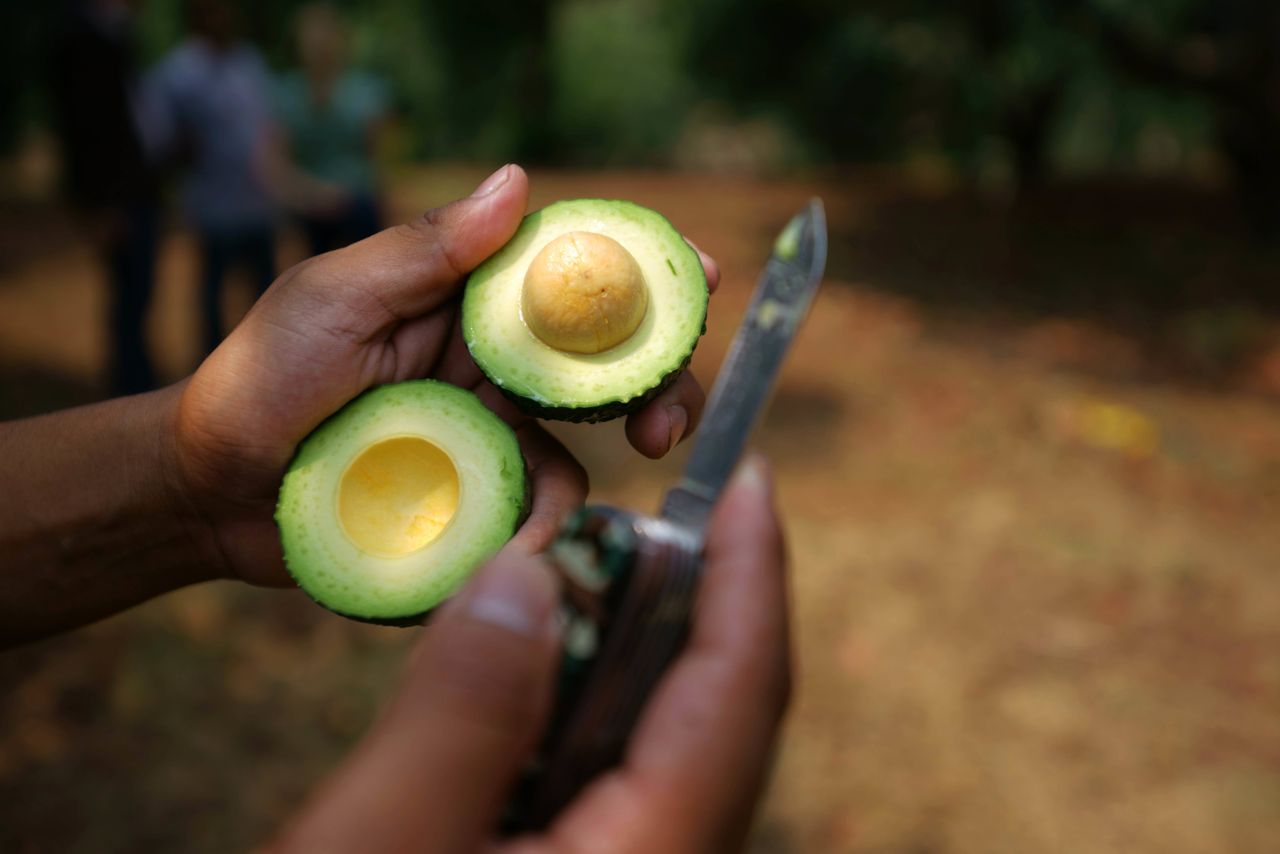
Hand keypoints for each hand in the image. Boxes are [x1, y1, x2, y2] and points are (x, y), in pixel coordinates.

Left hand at [171, 165, 719, 585]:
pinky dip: (534, 530)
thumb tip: (518, 179)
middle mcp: (491, 367)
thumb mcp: (335, 300)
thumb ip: (426, 250)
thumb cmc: (261, 379)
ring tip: (560, 515)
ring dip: (594, 479)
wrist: (211, 492)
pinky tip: (510, 549)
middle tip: (669, 425)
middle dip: (658, 385)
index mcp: (466, 304)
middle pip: (603, 366)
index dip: (642, 275)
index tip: (703, 278)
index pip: (571, 278)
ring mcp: (488, 437)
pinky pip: (532, 512)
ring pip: (584, 448)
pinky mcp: (475, 502)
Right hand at [269, 457, 790, 853]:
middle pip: (718, 716)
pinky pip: (615, 784)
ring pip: (667, 749)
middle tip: (649, 516)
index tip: (749, 481)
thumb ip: (462, 712)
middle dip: (694, 602)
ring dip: (633, 655)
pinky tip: (539, 681)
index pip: (736, 694)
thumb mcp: (377, 850)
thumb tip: (532, 575)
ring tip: (588, 581)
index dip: (753, 575)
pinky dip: (588, 713)